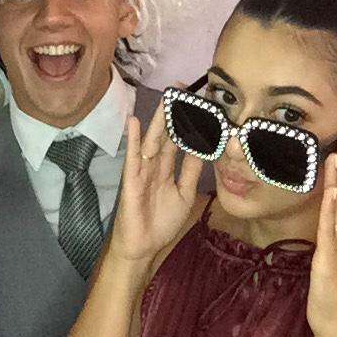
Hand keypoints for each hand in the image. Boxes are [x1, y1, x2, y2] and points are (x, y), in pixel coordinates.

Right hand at [106, 104, 200, 272]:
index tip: (200, 102)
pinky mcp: (131, 180)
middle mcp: (155, 165)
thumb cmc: (160, 222)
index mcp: (167, 168)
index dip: (189, 122)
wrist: (142, 246)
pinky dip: (133, 140)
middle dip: (174, 113)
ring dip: (159, 120)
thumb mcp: (184, 194)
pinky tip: (133, 122)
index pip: (180, 140)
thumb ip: (190, 171)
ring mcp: (142, 171)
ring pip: (153, 141)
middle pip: (167, 135)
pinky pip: (133, 158)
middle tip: (183, 90)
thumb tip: (204, 149)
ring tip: (165, 99)